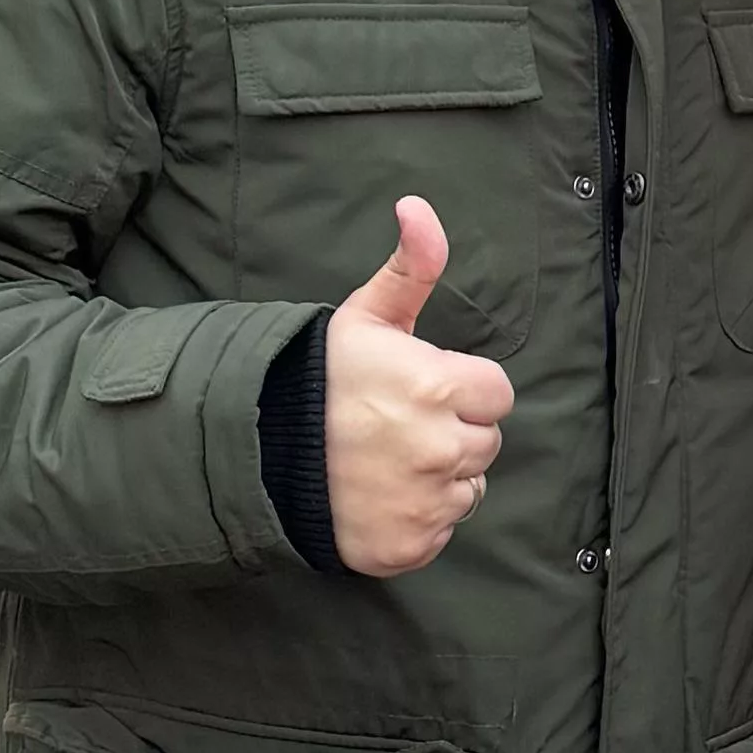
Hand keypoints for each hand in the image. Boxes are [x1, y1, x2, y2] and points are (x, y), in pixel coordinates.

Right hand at [323, 199, 514, 577]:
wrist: (256, 452)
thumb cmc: (319, 379)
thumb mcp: (366, 316)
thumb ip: (411, 266)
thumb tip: (418, 207)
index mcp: (440, 388)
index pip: (497, 394)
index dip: (463, 389)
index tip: (423, 389)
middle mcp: (440, 449)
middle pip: (487, 443)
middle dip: (454, 432)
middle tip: (398, 425)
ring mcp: (425, 503)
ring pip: (469, 489)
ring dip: (440, 478)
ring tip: (387, 460)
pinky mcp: (408, 546)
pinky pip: (442, 531)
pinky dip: (419, 518)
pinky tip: (381, 496)